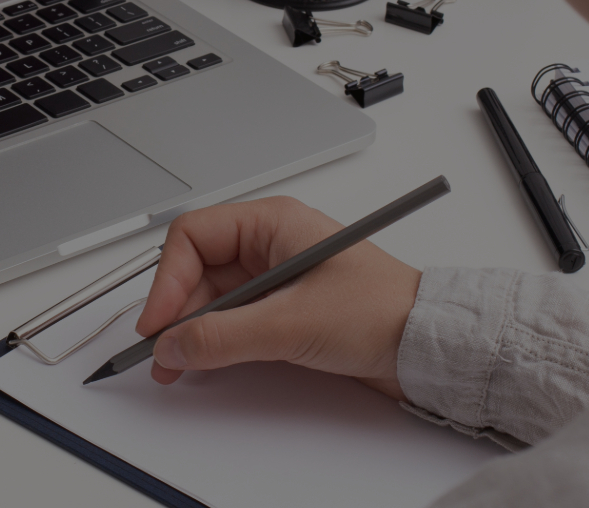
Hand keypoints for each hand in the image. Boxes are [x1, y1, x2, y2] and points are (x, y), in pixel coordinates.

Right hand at [135, 196, 421, 399]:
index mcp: (272, 223)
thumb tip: (172, 345)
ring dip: (191, 329)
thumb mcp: (292, 323)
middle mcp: (270, 245)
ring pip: (212, 297)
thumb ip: (223, 336)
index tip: (158, 323)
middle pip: (197, 269)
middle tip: (161, 351)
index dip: (168, 279)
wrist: (430, 344)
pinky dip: (214, 340)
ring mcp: (276, 278)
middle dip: (175, 310)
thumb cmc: (383, 311)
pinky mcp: (284, 310)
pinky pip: (234, 319)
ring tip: (177, 364)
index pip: (194, 237)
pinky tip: (204, 361)